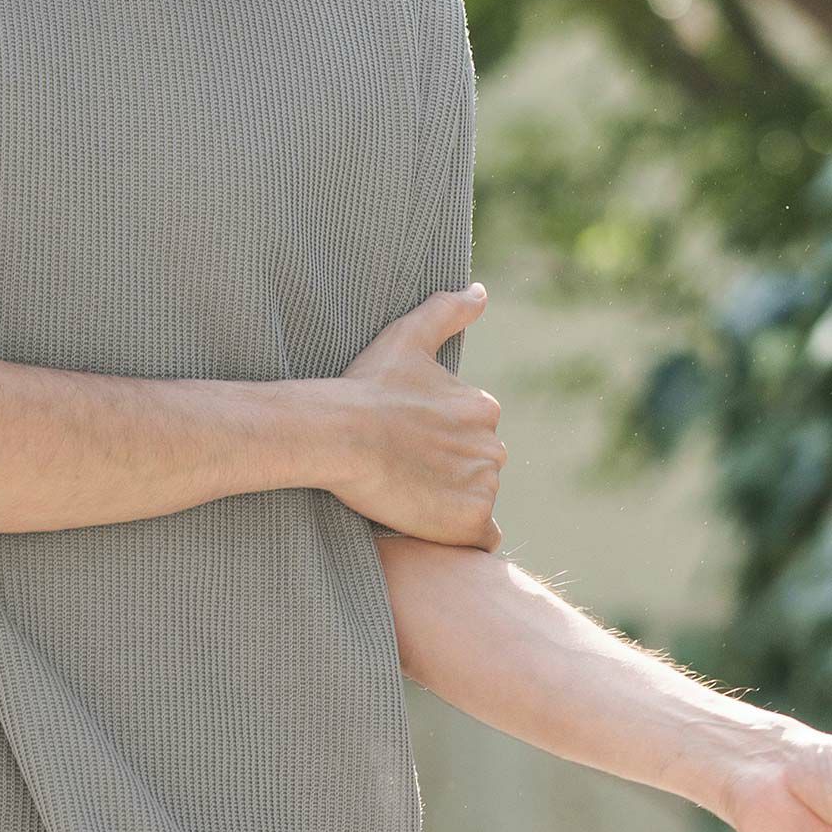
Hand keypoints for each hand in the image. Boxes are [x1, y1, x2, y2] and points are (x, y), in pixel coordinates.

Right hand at [329, 283, 505, 551]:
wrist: (338, 433)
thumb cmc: (366, 385)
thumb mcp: (407, 337)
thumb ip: (448, 310)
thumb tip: (481, 291)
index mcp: (482, 407)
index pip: (471, 435)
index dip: (437, 443)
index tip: (404, 444)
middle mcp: (493, 446)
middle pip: (476, 470)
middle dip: (447, 474)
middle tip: (401, 473)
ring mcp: (484, 485)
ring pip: (475, 502)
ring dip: (449, 504)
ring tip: (407, 498)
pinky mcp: (470, 520)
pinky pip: (479, 540)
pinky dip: (459, 536)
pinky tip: (427, 526)